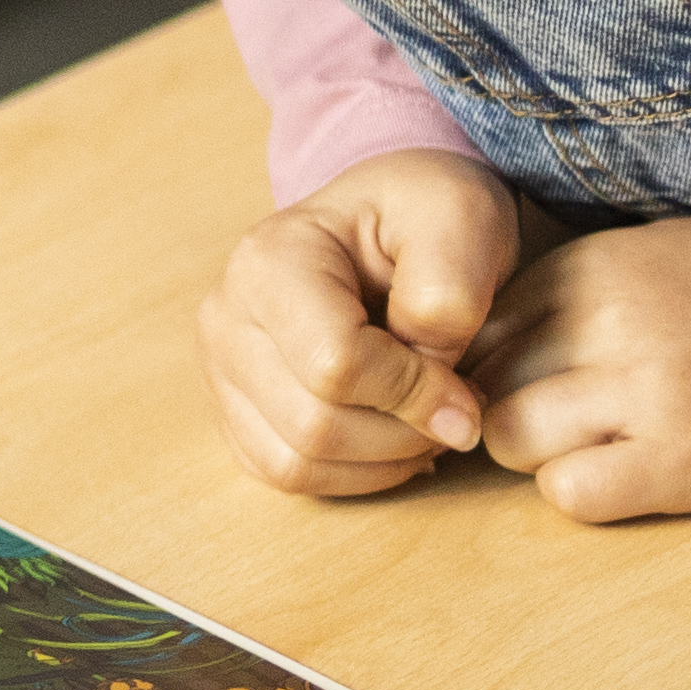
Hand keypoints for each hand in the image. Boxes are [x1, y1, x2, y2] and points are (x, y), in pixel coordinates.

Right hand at [202, 148, 529, 497]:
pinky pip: (285, 475)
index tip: (470, 391)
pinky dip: (352, 475)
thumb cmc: (425, 213)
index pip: (333, 363)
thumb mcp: (460, 220)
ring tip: (426, 422)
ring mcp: (220, 369)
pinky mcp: (233, 411)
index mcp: (268, 261)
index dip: (416, 392)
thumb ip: (450, 298)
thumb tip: (440, 408)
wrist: (395, 218)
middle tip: (457, 409)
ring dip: (382, 461)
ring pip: (296, 464)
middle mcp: (224, 318)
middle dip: (404, 433)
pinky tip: (393, 436)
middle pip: (313, 425)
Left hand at [464, 216, 690, 521]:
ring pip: (509, 437)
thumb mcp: (656, 252)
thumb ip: (573, 285)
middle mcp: (608, 322)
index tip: (525, 377)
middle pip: (484, 381)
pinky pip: (569, 493)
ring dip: (539, 453)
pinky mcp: (682, 463)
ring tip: (600, 445)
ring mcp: (643, 393)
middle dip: (507, 405)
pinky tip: (630, 475)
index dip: (489, 359)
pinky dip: (583, 492)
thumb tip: (484, 332)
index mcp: (595, 265)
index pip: (479, 322)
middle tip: (563, 419)